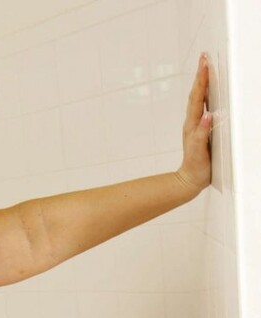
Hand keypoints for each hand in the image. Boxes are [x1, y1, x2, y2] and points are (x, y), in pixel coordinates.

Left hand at [176, 53, 211, 192]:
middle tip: (204, 57)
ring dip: (202, 82)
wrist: (190, 180)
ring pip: (199, 98)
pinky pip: (202, 107)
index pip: (197, 98)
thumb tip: (206, 115)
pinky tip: (209, 90)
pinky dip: (205, 95)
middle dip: (201, 75)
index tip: (205, 64)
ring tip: (206, 66)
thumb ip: (202, 133)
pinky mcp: (200, 129)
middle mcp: (193, 122)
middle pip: (197, 93)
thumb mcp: (198, 151)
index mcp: (193, 124)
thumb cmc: (196, 167)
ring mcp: (196, 125)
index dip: (202, 80)